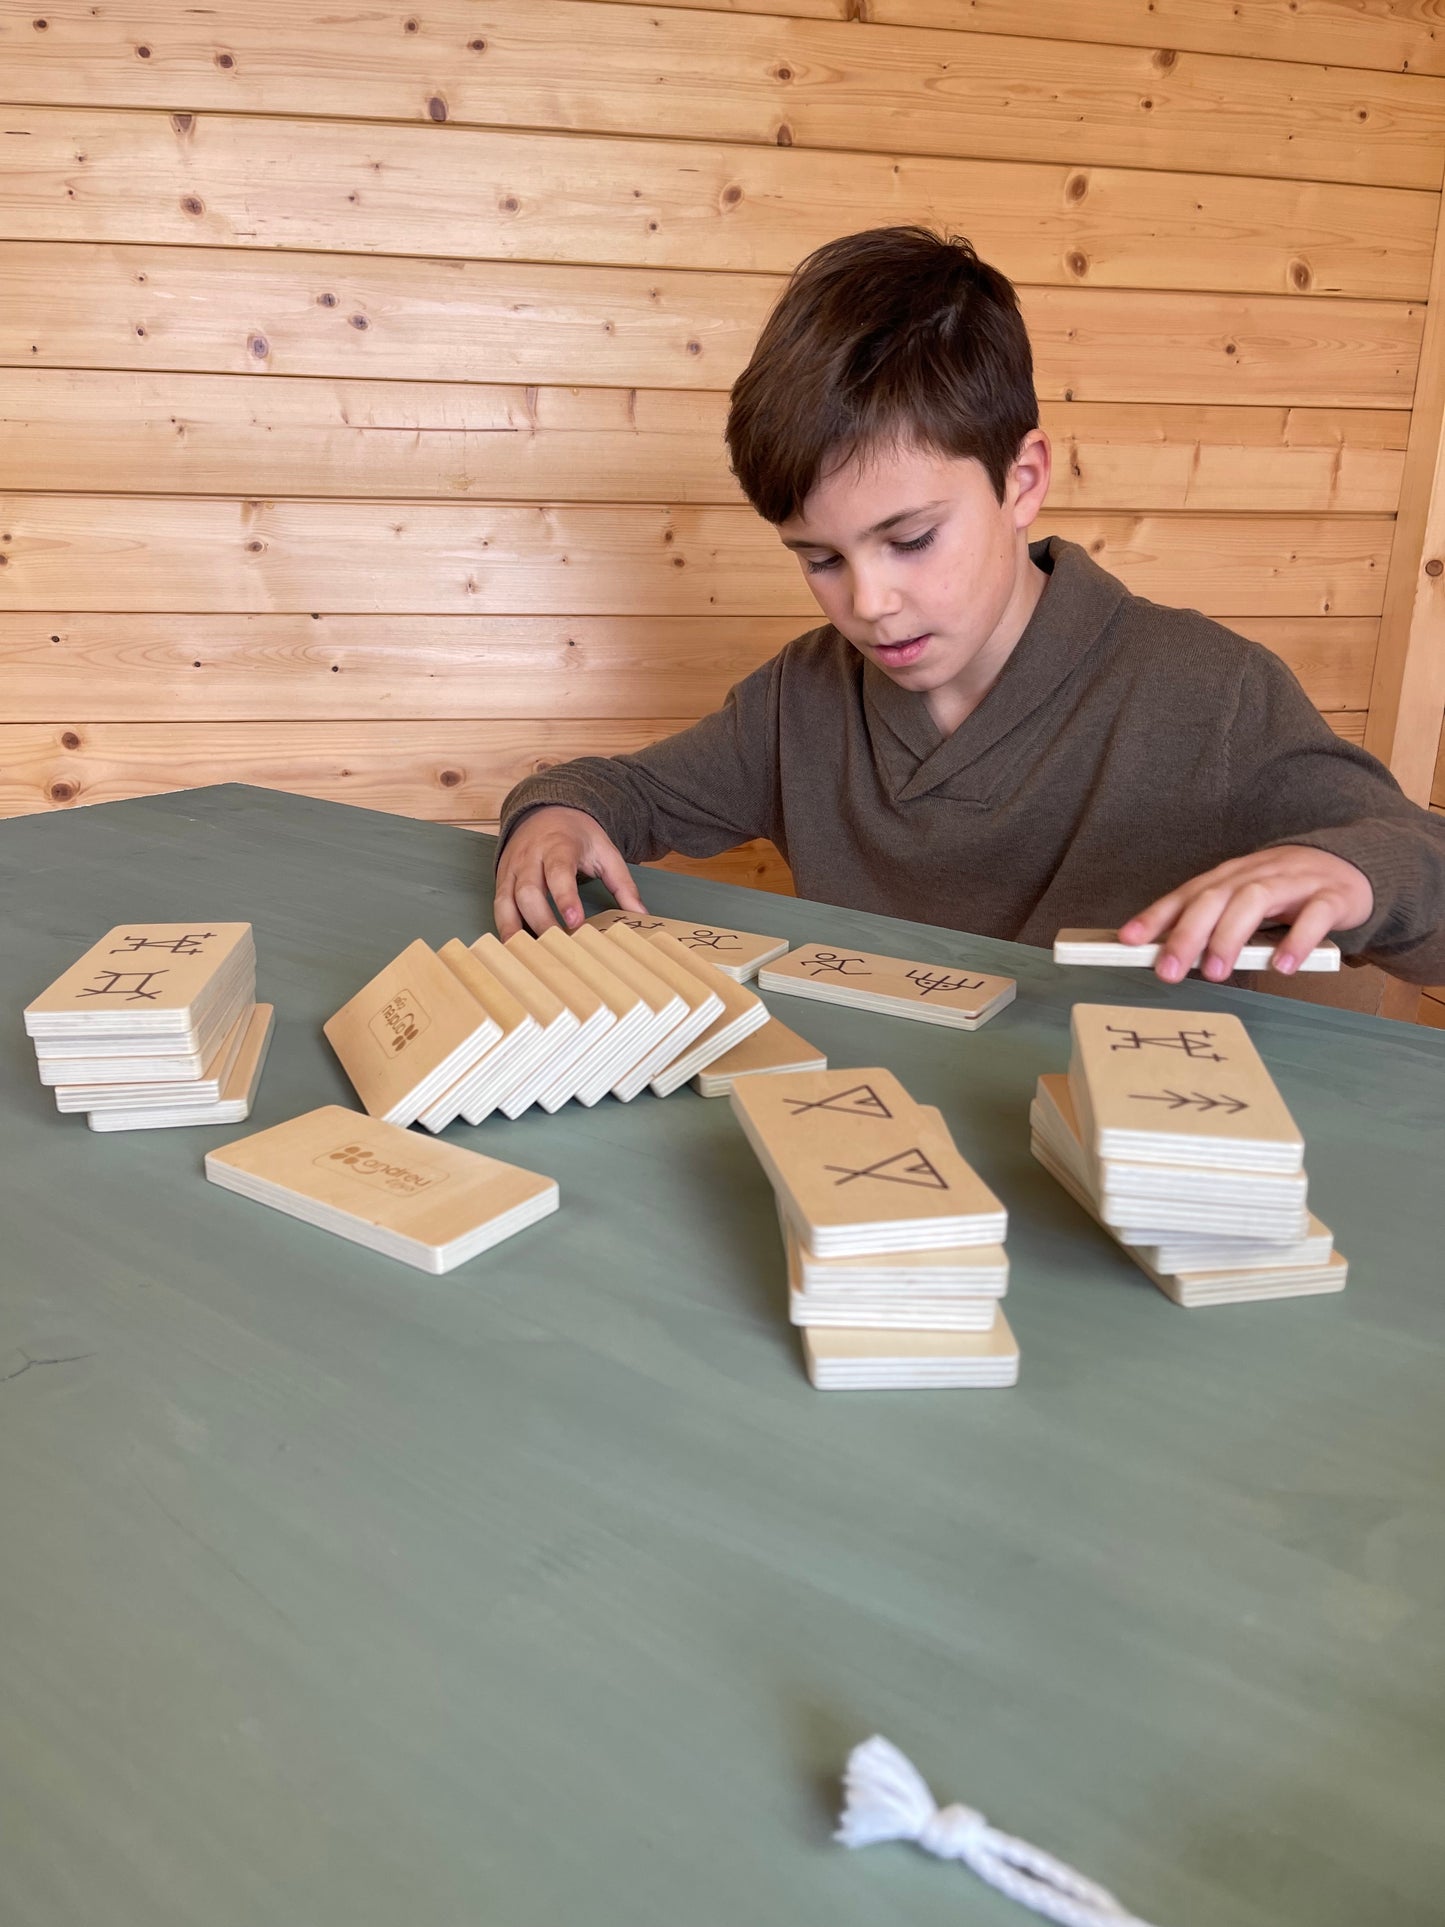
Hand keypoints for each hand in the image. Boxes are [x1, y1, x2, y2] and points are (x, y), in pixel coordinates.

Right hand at [492, 806, 646, 939]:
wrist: (546, 812)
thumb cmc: (578, 837)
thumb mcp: (606, 852)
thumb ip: (623, 884)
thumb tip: (640, 915)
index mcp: (558, 846)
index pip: (559, 872)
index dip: (565, 898)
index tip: (574, 922)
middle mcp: (530, 857)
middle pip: (529, 891)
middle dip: (542, 920)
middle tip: (559, 945)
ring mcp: (512, 869)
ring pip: (507, 901)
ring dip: (517, 929)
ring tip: (532, 953)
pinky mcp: (501, 879)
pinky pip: (499, 906)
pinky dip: (505, 927)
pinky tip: (516, 947)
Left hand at [1118, 846, 1372, 982]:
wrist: (1351, 865)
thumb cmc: (1286, 891)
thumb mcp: (1244, 901)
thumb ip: (1213, 923)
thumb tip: (1167, 954)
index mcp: (1230, 877)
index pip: (1187, 894)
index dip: (1156, 916)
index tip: (1128, 940)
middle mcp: (1256, 875)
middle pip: (1215, 897)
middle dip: (1188, 933)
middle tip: (1169, 971)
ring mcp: (1294, 882)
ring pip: (1256, 900)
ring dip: (1231, 937)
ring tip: (1216, 972)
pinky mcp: (1332, 896)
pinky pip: (1314, 915)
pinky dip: (1297, 940)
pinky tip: (1282, 966)